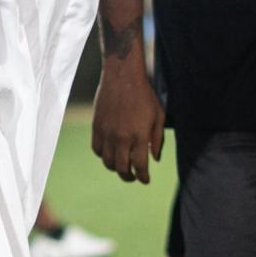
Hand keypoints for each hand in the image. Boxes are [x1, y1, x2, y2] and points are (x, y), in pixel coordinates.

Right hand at [92, 63, 164, 183]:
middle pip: (122, 169)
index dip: (143, 177)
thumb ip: (157, 139)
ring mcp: (107, 133)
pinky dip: (103, 155)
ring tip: (121, 166)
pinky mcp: (96, 126)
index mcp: (140, 136)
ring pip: (108, 162)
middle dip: (129, 177)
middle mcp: (122, 137)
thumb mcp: (159, 115)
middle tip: (133, 177)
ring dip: (115, 168)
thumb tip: (155, 158)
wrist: (122, 76)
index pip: (140, 166)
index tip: (146, 180)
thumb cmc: (144, 94)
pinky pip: (97, 149)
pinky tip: (110, 153)